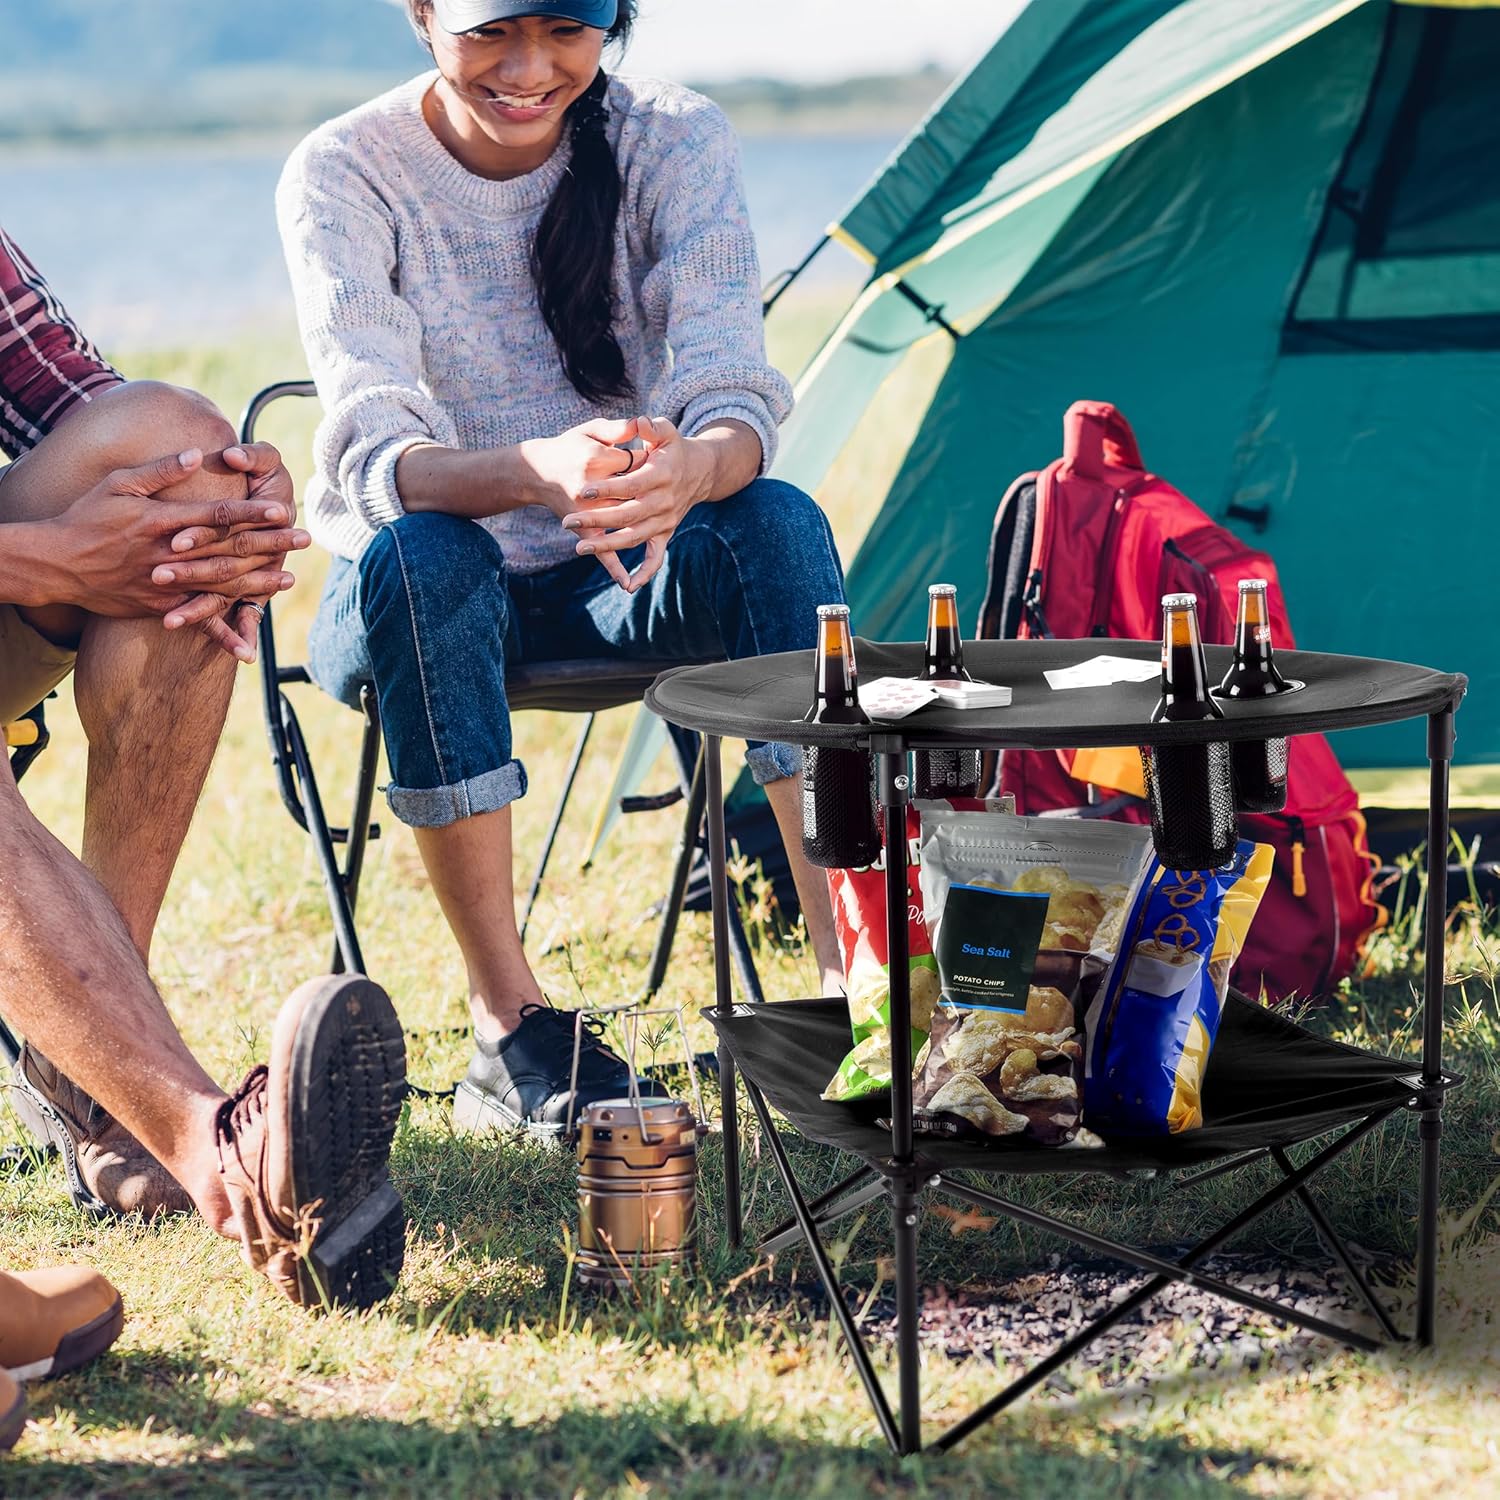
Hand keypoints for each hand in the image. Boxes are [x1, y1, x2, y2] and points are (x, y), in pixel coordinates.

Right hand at [40, 450, 297, 637]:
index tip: (281, 509)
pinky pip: (195, 618)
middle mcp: (168, 553)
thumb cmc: (86, 517)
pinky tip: (248, 638)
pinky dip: (221, 629)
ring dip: (257, 582)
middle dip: (269, 544)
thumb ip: (161, 469)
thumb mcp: (119, 483)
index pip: (217, 515)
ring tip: (288, 577)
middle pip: (228, 548)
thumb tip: (197, 453)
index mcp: (162, 520)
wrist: (55, 564)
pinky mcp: (157, 605)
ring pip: (219, 583)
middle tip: (305, 539)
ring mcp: (164, 583)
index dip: (252, 512)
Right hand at [519, 417, 644, 589]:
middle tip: (655, 483)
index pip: (634, 462)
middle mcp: (589, 488)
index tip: (652, 456)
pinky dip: (614, 566)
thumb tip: (642, 423)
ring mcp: (585, 512)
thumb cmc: (570, 446)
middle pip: (632, 492)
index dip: (648, 459)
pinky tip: (629, 583)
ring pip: (621, 521)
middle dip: (646, 489)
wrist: (537, 469)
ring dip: (641, 521)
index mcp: (594, 459)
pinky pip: (601, 550)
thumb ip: (617, 427)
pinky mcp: (581, 529)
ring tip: (659, 518)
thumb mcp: (591, 429)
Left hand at [560, 416, 708, 591]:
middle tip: (567, 522)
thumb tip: (639, 422)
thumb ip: (651, 427)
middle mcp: (665, 501)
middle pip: (627, 515)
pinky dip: (644, 573)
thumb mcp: (666, 431)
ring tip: (579, 547)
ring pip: (634, 538)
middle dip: (596, 520)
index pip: (631, 485)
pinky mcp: (666, 532)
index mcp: (661, 475)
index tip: (582, 491)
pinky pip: (657, 557)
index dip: (607, 489)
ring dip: (607, 545)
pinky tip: (627, 586)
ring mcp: (666, 520)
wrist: (701, 471)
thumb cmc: (674, 448)